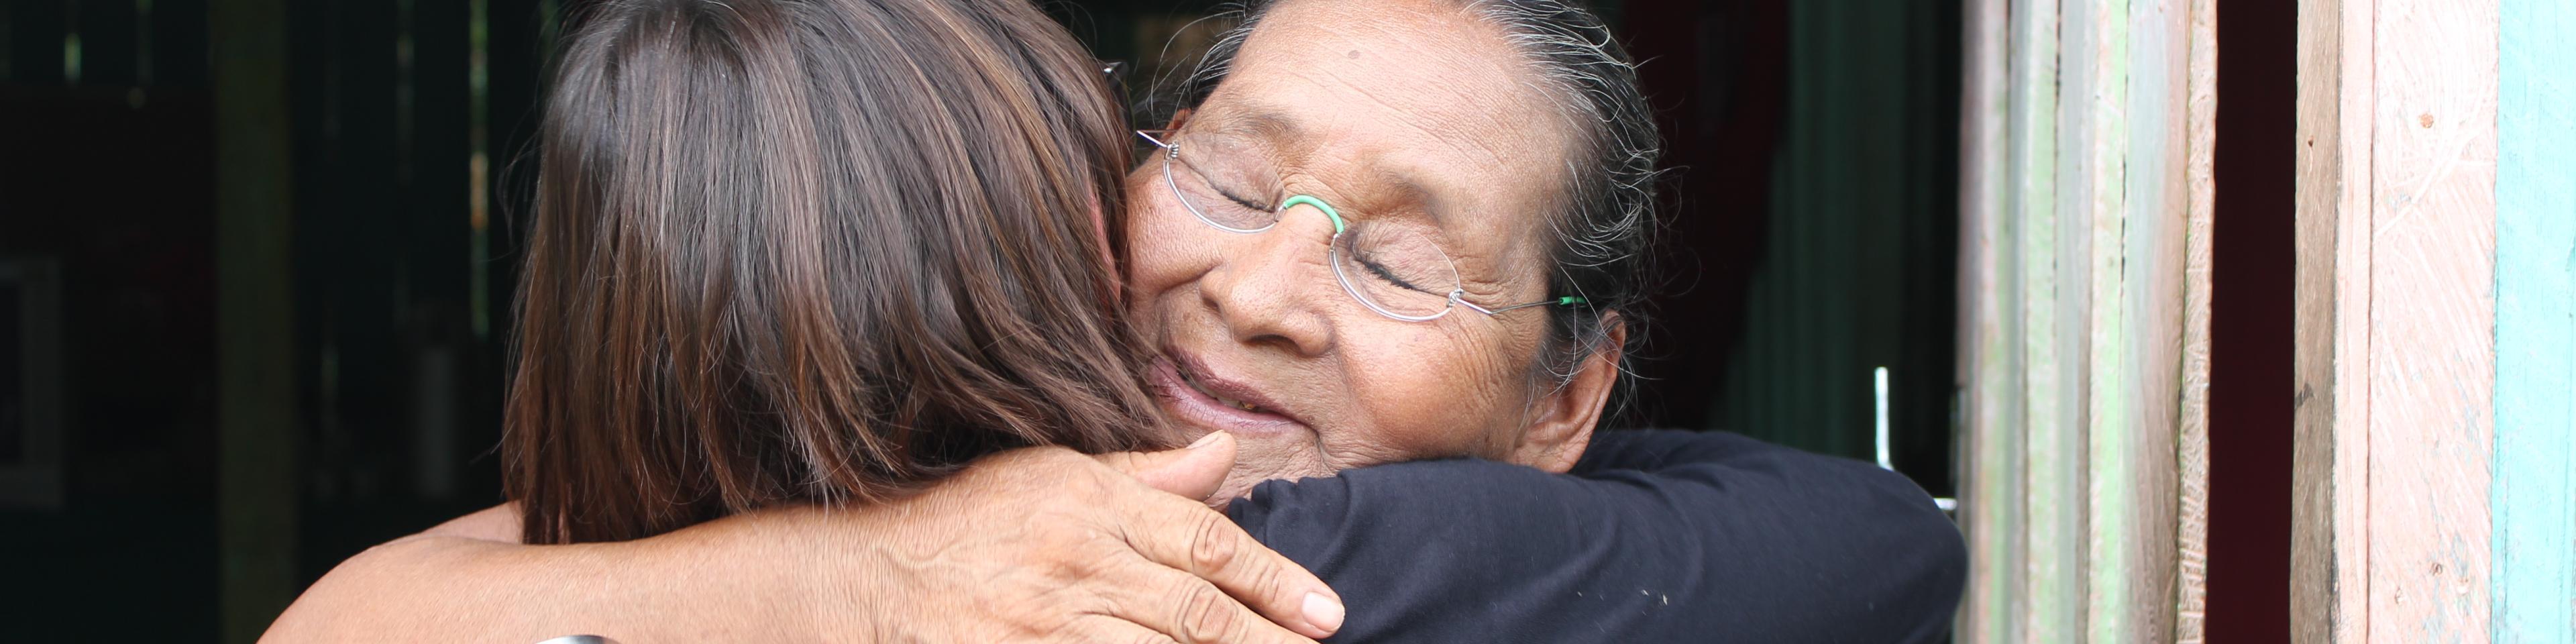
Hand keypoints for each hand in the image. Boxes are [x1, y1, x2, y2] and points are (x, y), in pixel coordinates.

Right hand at [813, 432, 1344, 642]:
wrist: (868, 572)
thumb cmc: (969, 518)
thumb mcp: (1055, 474)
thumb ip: (1146, 474)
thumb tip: (1226, 457)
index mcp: (1092, 505)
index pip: (1205, 543)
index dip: (1274, 580)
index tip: (1326, 613)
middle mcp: (1076, 562)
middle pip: (1195, 611)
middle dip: (1266, 641)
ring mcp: (1046, 623)